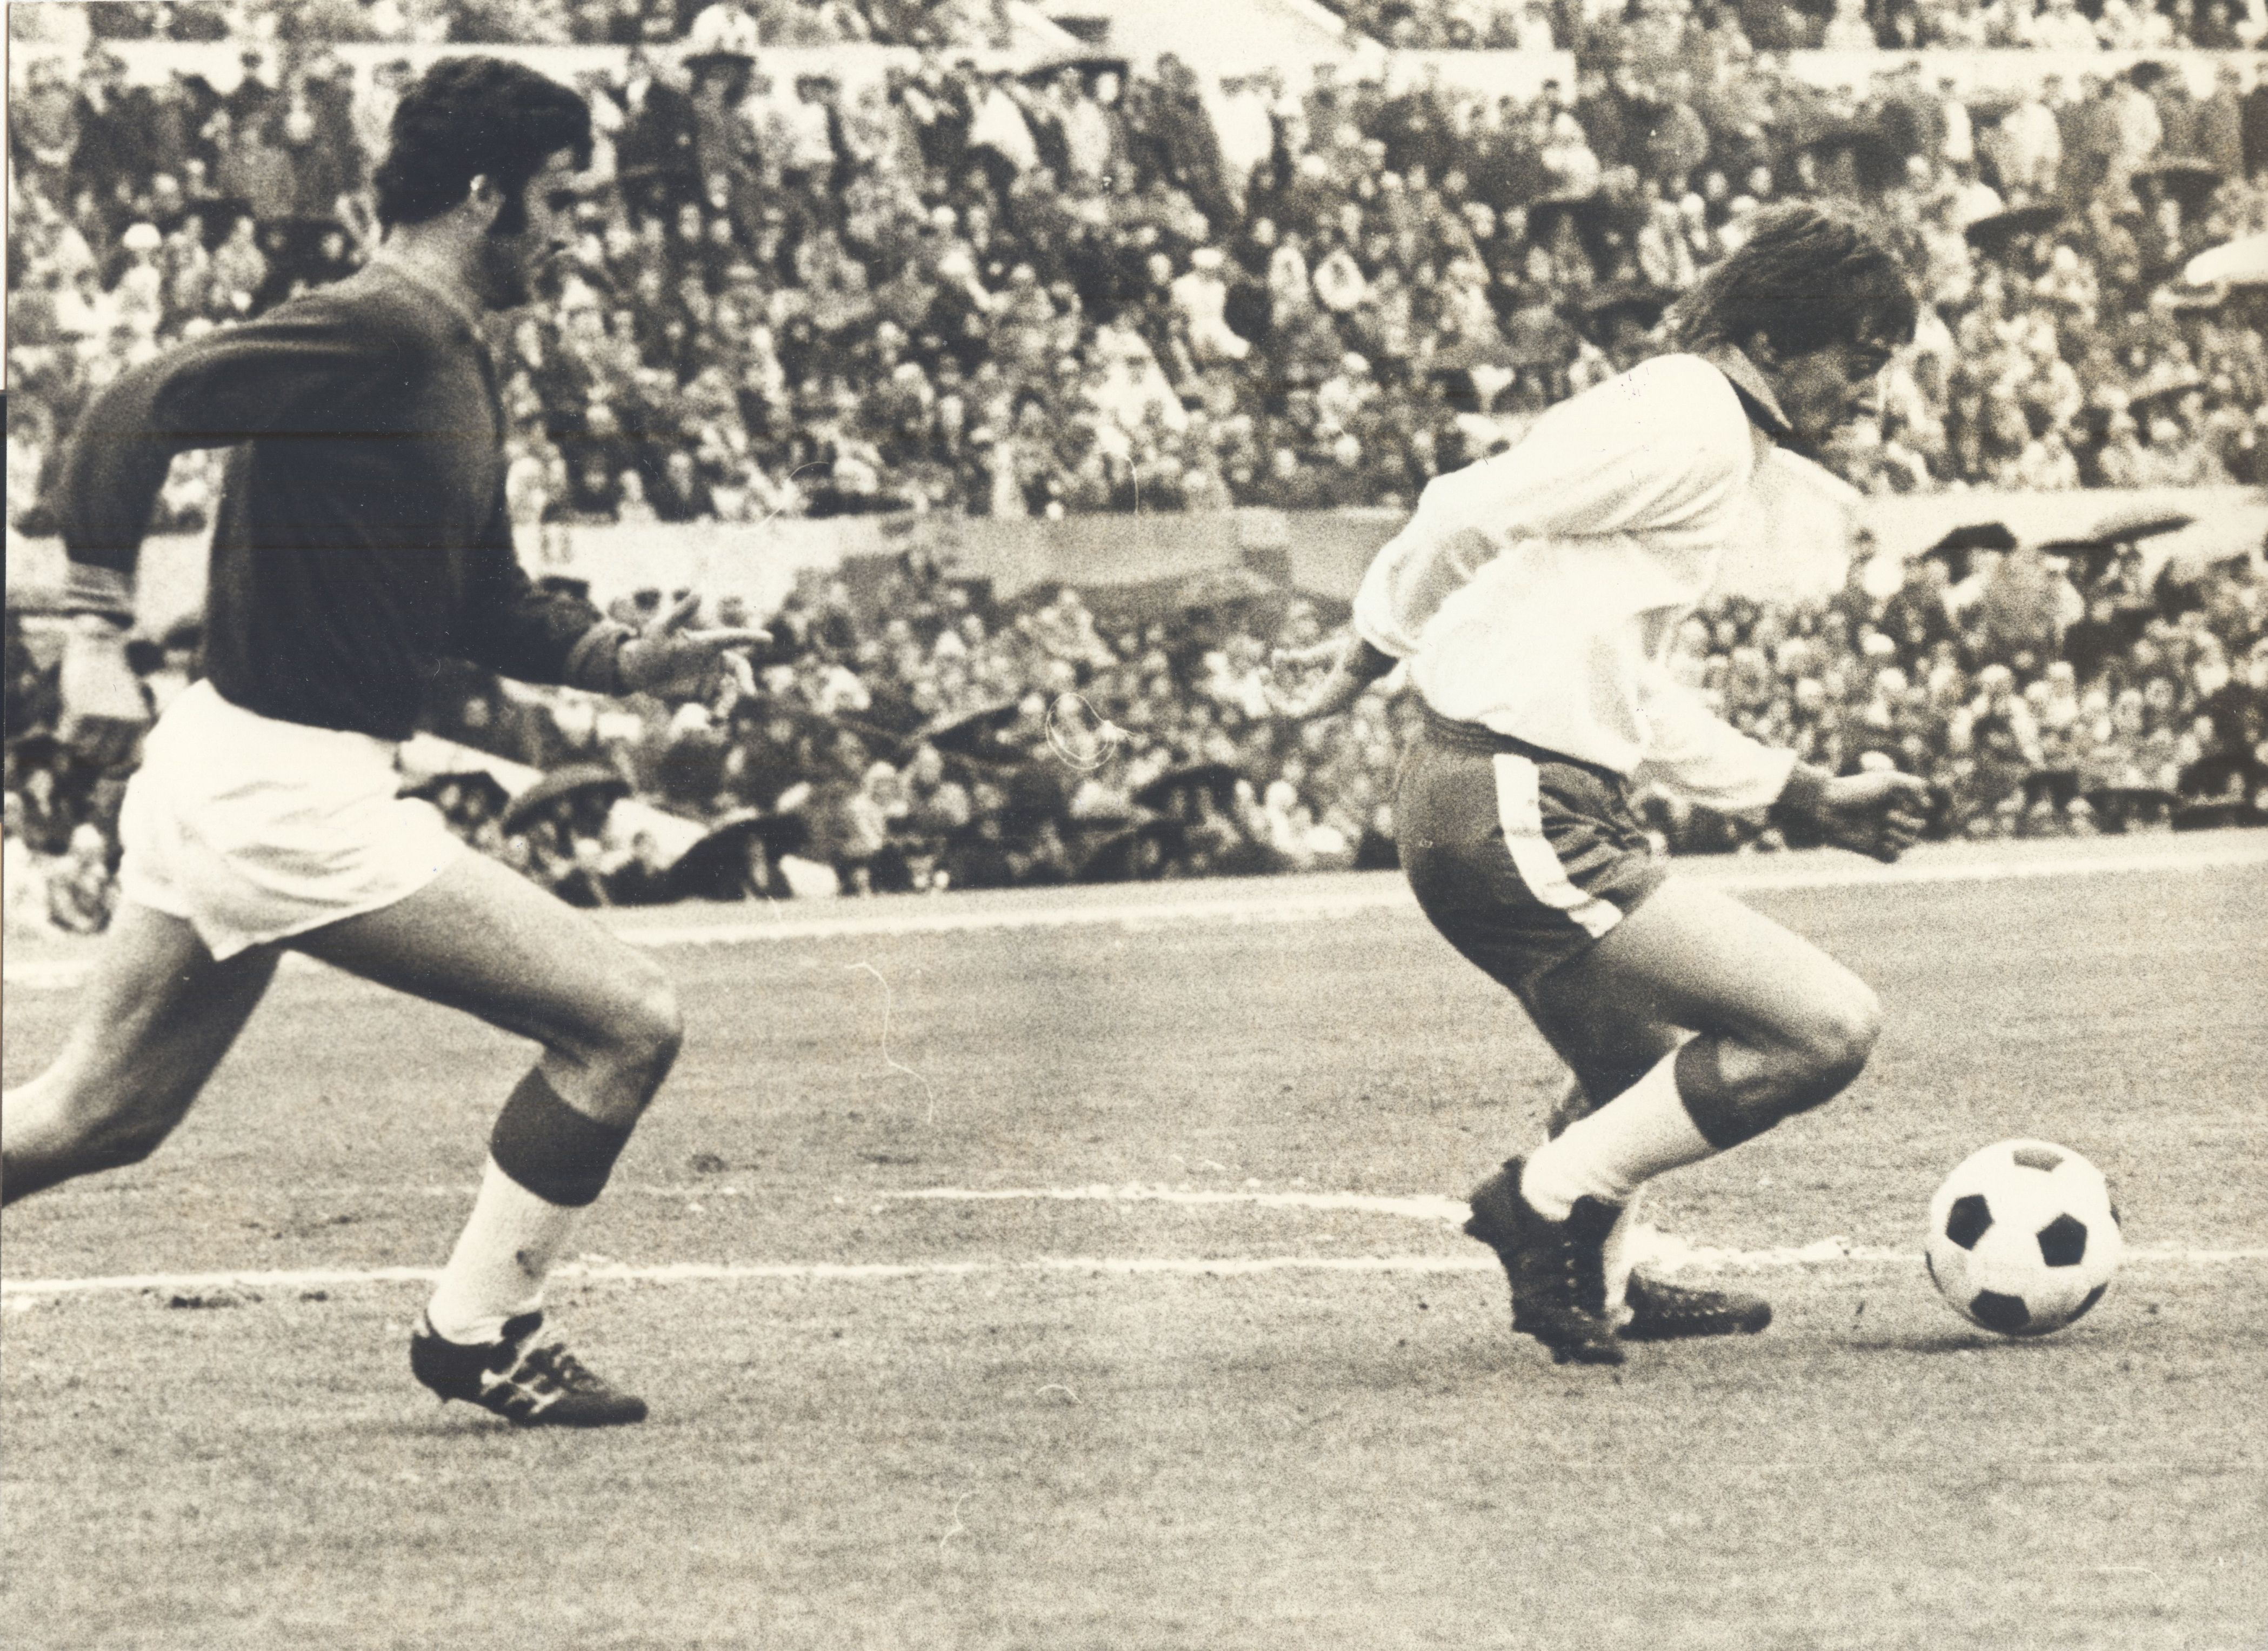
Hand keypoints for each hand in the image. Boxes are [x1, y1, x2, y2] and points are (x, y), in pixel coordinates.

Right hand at [56, 619, 150, 767]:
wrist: (100, 648)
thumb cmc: (115, 679)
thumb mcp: (131, 704)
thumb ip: (128, 730)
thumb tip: (110, 762)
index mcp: (142, 721)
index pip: (134, 760)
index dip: (120, 771)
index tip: (108, 771)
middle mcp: (126, 722)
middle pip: (106, 758)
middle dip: (94, 757)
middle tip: (88, 746)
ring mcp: (104, 717)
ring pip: (86, 750)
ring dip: (79, 744)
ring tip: (80, 729)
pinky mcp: (81, 710)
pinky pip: (68, 737)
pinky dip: (65, 734)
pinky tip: (68, 721)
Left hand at [616, 592, 768, 703]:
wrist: (640, 672)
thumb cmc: (650, 645)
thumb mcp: (662, 629)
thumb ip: (681, 613)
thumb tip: (699, 592)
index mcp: (707, 643)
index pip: (732, 638)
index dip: (750, 637)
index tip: (767, 639)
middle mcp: (714, 661)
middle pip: (739, 670)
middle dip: (746, 681)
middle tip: (749, 694)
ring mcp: (711, 679)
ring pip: (729, 692)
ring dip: (727, 705)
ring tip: (716, 717)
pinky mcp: (704, 696)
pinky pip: (717, 707)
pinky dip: (717, 716)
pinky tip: (710, 723)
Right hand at [1264, 636, 1390, 721]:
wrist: (1362, 658)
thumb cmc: (1351, 654)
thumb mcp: (1321, 655)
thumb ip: (1304, 659)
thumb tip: (1286, 656)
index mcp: (1331, 689)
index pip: (1302, 686)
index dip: (1287, 670)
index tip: (1281, 653)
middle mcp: (1327, 702)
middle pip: (1293, 699)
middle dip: (1275, 684)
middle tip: (1262, 669)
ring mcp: (1322, 708)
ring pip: (1289, 707)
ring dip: (1272, 693)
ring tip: (1261, 674)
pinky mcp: (1318, 710)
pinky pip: (1291, 714)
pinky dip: (1276, 703)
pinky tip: (1267, 687)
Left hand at [1813, 770, 1932, 862]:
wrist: (1826, 806)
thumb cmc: (1854, 790)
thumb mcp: (1888, 780)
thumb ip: (1913, 785)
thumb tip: (1927, 806)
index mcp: (1893, 802)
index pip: (1919, 812)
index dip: (1915, 809)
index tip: (1902, 803)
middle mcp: (1887, 819)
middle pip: (1916, 830)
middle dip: (1908, 824)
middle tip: (1887, 816)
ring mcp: (1879, 834)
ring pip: (1907, 844)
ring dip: (1901, 837)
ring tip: (1884, 829)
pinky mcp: (1870, 849)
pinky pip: (1892, 858)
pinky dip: (1892, 851)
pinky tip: (1882, 842)